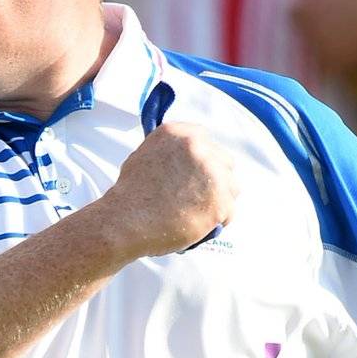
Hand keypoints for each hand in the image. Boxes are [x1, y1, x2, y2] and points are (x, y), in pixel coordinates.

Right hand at [97, 121, 237, 258]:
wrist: (125, 221)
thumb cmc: (131, 194)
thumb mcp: (146, 154)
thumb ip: (172, 151)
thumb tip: (188, 158)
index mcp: (179, 133)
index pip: (206, 141)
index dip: (202, 161)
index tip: (194, 175)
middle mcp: (198, 146)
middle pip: (224, 162)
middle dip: (214, 180)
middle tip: (196, 197)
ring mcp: (212, 173)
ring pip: (231, 187)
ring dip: (218, 200)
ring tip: (195, 212)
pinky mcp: (220, 200)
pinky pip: (229, 212)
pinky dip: (216, 221)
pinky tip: (197, 224)